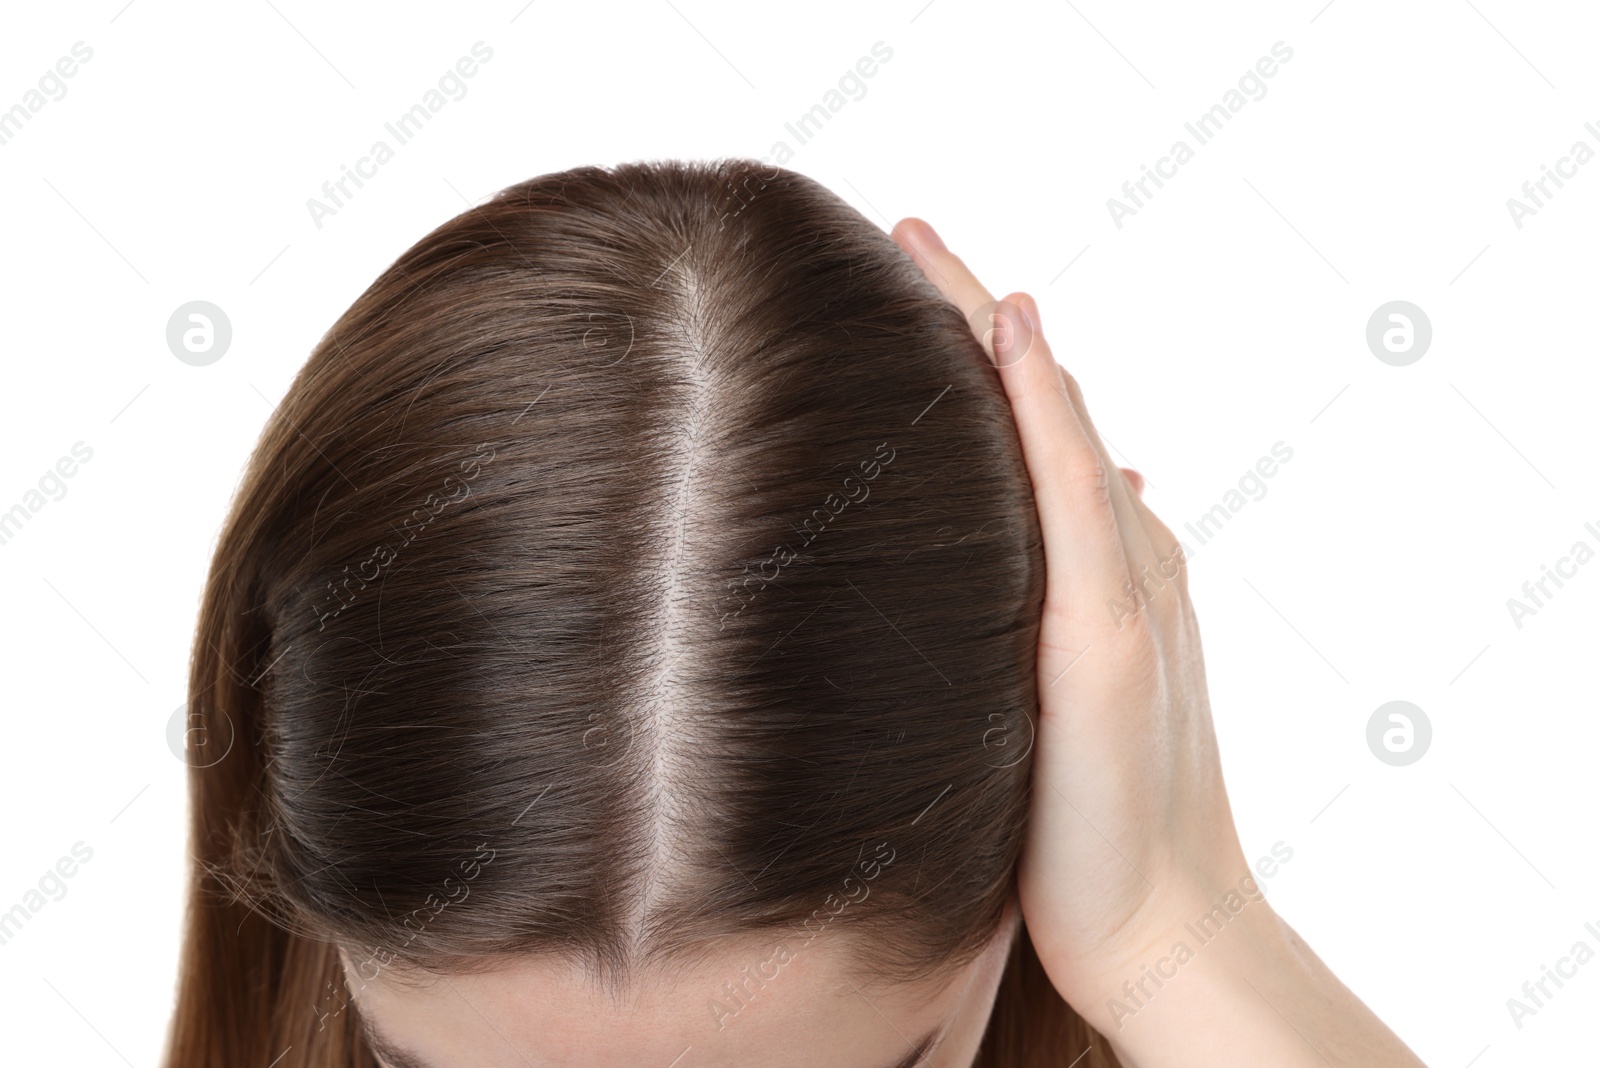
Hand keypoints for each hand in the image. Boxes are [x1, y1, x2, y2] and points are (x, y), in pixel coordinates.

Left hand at [890, 218, 1249, 1016]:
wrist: (1152, 925)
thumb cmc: (1087, 824)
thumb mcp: (1049, 700)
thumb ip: (1043, 614)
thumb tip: (1052, 527)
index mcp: (1094, 570)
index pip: (1028, 436)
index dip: (974, 355)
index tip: (903, 283)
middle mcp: (1118, 555)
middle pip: (1036, 407)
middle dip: (970, 313)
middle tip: (901, 227)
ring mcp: (1121, 587)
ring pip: (1054, 426)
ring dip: (994, 329)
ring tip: (922, 243)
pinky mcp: (1109, 636)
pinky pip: (1076, 493)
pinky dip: (1048, 409)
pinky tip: (1013, 335)